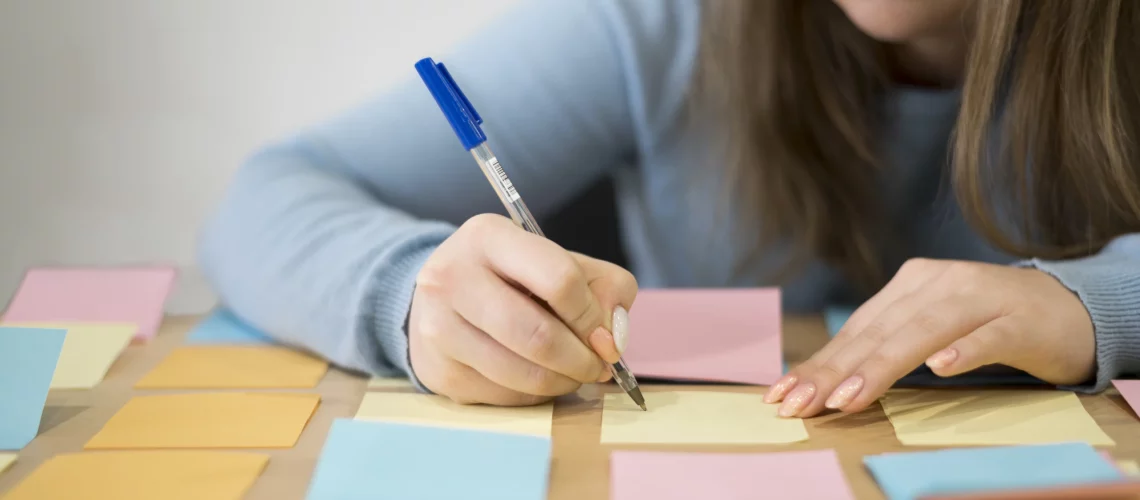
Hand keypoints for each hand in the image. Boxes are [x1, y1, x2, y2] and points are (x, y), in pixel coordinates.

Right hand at [408, 214, 636, 405]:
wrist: (442, 297)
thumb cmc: (512, 277)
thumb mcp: (559, 261)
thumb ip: (603, 286)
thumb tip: (612, 336)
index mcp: (489, 237)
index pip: (559, 279)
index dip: (592, 316)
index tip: (606, 336)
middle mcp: (452, 277)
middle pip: (538, 336)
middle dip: (581, 360)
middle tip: (599, 367)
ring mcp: (438, 327)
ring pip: (523, 374)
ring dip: (563, 382)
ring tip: (573, 373)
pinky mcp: (438, 370)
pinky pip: (504, 396)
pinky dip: (534, 395)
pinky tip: (537, 378)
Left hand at [765, 258, 1094, 417]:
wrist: (1070, 307)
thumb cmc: (985, 324)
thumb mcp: (928, 330)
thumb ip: (883, 347)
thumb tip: (824, 381)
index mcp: (909, 286)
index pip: (855, 330)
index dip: (818, 364)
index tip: (781, 395)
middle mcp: (937, 283)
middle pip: (878, 333)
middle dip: (833, 372)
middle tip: (799, 404)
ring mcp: (980, 298)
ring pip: (922, 333)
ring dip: (882, 366)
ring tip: (847, 399)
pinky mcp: (1021, 319)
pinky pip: (989, 336)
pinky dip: (965, 350)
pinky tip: (941, 369)